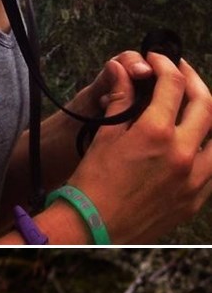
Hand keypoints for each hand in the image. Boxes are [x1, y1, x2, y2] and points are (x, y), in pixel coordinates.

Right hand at [54, 52, 211, 242]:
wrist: (92, 230)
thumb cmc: (93, 184)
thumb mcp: (105, 135)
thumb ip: (121, 99)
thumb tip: (123, 70)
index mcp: (156, 133)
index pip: (173, 83)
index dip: (166, 64)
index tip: (158, 61)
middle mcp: (182, 155)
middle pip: (206, 104)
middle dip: (194, 82)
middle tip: (181, 75)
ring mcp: (192, 181)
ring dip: (207, 116)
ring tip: (192, 108)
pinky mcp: (193, 201)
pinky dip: (207, 150)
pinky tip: (193, 143)